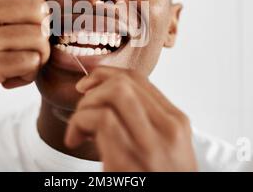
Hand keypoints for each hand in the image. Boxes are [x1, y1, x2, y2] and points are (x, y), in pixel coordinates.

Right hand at [0, 0, 49, 128]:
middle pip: (39, 12)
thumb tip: (40, 12)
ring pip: (38, 39)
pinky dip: (26, 76)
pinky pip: (28, 63)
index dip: (39, 15)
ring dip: (37, 60)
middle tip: (28, 52)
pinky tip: (8, 82)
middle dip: (44, 35)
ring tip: (17, 69)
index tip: (28, 33)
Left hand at [64, 66, 197, 170]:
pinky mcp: (127, 161)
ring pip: (113, 93)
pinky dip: (78, 123)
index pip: (139, 79)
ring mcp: (150, 145)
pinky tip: (75, 140)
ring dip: (86, 105)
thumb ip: (147, 120)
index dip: (106, 74)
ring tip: (80, 126)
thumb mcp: (165, 148)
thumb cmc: (156, 178)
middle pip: (124, 82)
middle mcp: (168, 129)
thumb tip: (109, 93)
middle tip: (82, 105)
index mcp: (176, 122)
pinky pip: (99, 119)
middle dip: (94, 86)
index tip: (88, 87)